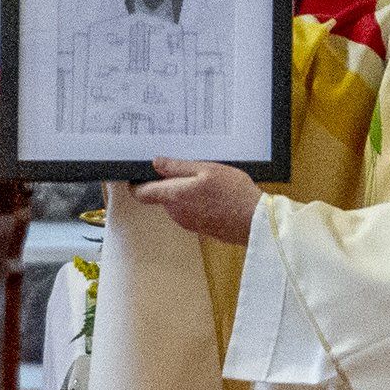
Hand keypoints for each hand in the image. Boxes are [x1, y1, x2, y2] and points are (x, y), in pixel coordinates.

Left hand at [130, 157, 261, 244]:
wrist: (254, 222)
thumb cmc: (233, 194)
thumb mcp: (206, 170)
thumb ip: (178, 167)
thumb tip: (156, 162)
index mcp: (174, 196)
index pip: (141, 193)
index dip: (135, 183)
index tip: (137, 173)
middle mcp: (176, 213)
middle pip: (161, 195)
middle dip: (168, 181)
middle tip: (185, 166)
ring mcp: (187, 222)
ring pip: (176, 202)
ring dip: (185, 190)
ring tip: (205, 179)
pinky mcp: (198, 227)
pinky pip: (189, 210)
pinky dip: (195, 200)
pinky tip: (213, 193)